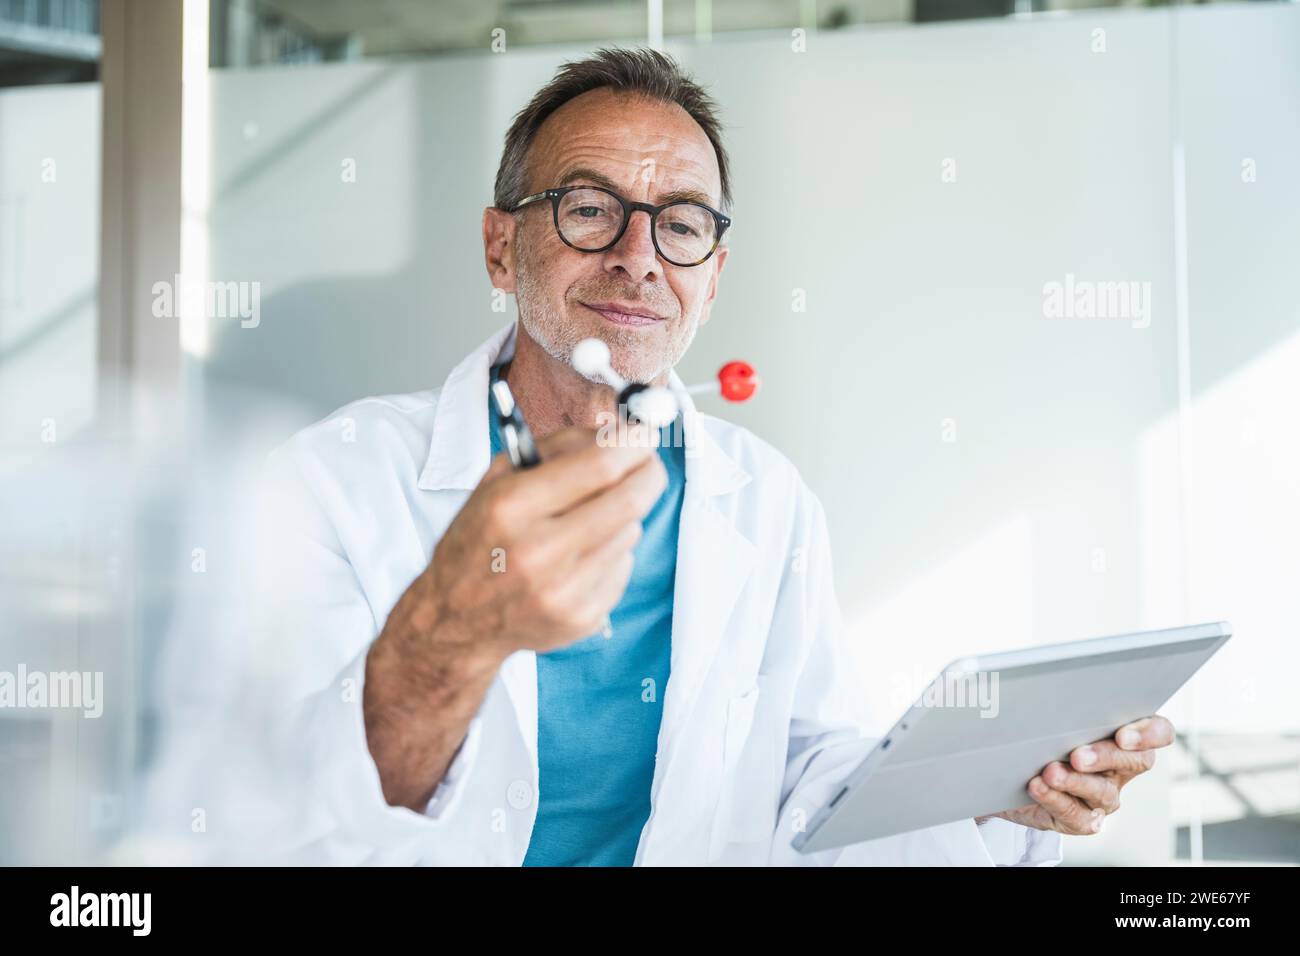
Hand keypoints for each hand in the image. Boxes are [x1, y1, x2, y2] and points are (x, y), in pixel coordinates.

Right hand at [363, 424, 665, 809]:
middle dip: (649, 474)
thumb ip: (554, 449)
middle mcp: (539, 551)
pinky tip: (581, 556)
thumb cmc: (477, 543)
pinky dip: (613, 552)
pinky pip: (623, 566)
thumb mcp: (497, 481)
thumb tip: (614, 434)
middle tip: (647, 465)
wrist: (455, 618)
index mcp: (512, 507)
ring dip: (623, 515)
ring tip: (589, 519)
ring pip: (630, 532)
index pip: (599, 467)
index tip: (643, 436)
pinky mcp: (582, 617)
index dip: (632, 445)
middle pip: (628, 500)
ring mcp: (564, 590)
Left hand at [975, 715, 1174, 834]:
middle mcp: (1121, 768)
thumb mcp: (1051, 714)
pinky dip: (1055, 799)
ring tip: (1050, 772)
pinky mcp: (1081, 819)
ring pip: (1102, 792)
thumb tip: (1048, 688)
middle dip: (1106, 757)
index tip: (1122, 735)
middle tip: (1077, 755)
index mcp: (1124, 736)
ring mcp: (1104, 796)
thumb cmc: (1036, 736)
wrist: (1009, 775)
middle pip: (1135, 762)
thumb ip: (1063, 703)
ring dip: (1075, 781)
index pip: (1159, 732)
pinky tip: (1038, 786)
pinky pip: (1076, 815)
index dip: (1150, 734)